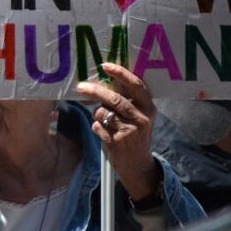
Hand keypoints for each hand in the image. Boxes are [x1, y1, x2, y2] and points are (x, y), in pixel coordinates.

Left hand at [77, 62, 159, 200]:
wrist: (139, 165)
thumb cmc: (135, 135)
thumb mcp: (139, 117)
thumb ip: (127, 101)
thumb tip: (103, 81)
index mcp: (148, 108)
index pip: (136, 85)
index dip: (121, 73)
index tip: (105, 66)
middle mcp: (141, 118)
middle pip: (114, 98)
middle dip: (95, 91)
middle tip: (81, 87)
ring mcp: (130, 131)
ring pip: (103, 112)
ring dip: (97, 114)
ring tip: (105, 121)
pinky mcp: (118, 141)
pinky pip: (98, 126)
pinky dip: (97, 127)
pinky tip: (105, 133)